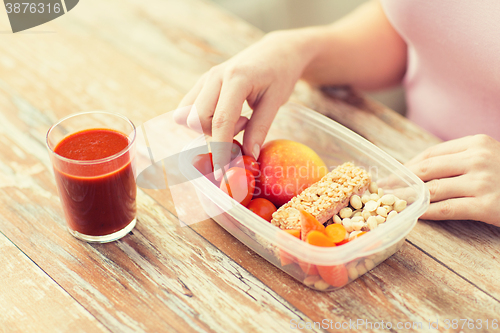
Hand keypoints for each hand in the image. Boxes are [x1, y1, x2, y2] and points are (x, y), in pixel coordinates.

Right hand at [173, 29, 316, 176]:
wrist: (277, 51)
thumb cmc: (280, 74)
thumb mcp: (276, 101)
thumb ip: (260, 129)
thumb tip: (248, 157)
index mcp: (236, 78)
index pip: (220, 120)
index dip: (220, 149)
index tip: (222, 172)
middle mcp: (214, 76)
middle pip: (198, 119)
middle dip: (216, 135)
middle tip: (243, 126)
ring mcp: (206, 78)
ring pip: (187, 115)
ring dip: (208, 127)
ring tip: (237, 119)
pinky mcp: (202, 83)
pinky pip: (188, 108)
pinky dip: (203, 120)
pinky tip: (226, 115)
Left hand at [405, 134, 499, 225]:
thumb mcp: (489, 155)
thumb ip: (462, 158)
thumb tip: (423, 169)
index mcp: (476, 143)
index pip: (431, 153)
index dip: (409, 165)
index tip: (396, 174)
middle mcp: (477, 159)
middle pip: (427, 169)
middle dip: (403, 180)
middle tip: (387, 187)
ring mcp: (482, 182)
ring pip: (433, 189)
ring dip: (410, 196)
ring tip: (396, 202)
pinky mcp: (487, 206)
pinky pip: (448, 208)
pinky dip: (428, 211)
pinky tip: (417, 214)